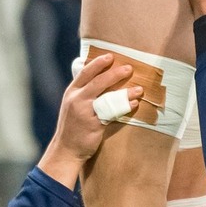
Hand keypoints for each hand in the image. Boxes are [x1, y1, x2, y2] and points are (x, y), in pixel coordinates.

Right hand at [39, 53, 139, 188]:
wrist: (66, 150)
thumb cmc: (72, 126)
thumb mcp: (72, 105)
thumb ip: (84, 92)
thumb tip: (101, 78)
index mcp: (71, 92)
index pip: (85, 73)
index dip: (98, 63)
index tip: (110, 56)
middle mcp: (76, 100)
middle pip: (98, 82)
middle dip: (115, 73)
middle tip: (129, 68)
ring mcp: (84, 112)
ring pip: (107, 97)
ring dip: (125, 92)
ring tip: (139, 88)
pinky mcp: (93, 125)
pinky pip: (112, 113)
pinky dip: (124, 107)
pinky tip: (134, 104)